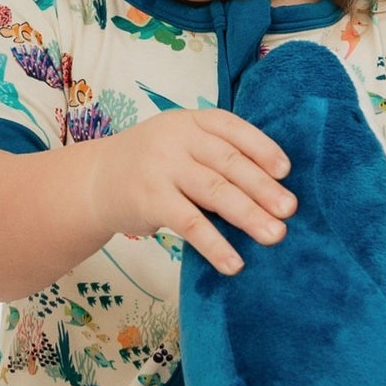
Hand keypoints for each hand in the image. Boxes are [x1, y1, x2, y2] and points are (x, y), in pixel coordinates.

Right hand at [85, 110, 295, 274]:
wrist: (95, 181)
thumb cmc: (151, 165)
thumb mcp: (180, 144)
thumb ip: (214, 154)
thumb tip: (272, 187)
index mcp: (190, 121)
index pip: (233, 129)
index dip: (262, 149)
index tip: (286, 172)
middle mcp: (177, 139)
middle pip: (228, 163)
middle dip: (263, 188)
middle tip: (290, 210)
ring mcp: (162, 168)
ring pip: (214, 192)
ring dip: (249, 216)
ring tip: (275, 236)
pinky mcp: (150, 200)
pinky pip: (190, 224)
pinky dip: (215, 245)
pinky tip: (234, 263)